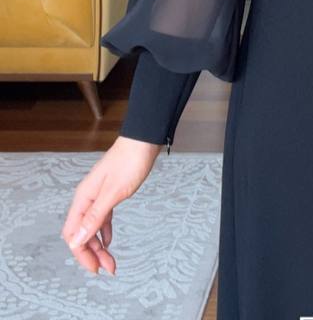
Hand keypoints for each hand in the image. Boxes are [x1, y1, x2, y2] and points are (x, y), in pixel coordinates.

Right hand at [61, 136, 160, 274]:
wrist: (143, 140)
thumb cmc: (129, 162)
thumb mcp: (113, 193)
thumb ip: (94, 217)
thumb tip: (76, 240)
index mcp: (83, 198)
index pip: (73, 235)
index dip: (82, 254)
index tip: (96, 268)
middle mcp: (86, 198)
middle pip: (81, 233)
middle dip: (92, 253)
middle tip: (108, 268)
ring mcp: (97, 196)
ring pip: (91, 227)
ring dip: (99, 245)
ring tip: (111, 260)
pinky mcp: (109, 193)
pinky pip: (101, 218)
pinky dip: (104, 231)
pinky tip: (110, 240)